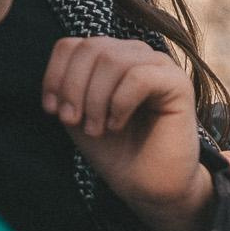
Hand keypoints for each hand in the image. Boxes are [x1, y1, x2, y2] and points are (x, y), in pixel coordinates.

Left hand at [41, 36, 211, 230]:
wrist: (147, 185)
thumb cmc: (114, 149)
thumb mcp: (77, 113)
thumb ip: (67, 86)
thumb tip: (57, 73)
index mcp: (110, 56)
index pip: (72, 45)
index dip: (55, 75)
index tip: (51, 110)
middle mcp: (135, 53)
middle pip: (91, 48)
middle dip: (73, 87)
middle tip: (72, 121)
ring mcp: (159, 65)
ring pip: (113, 59)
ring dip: (95, 98)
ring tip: (96, 129)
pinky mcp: (178, 83)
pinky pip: (139, 77)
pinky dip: (120, 103)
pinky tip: (117, 125)